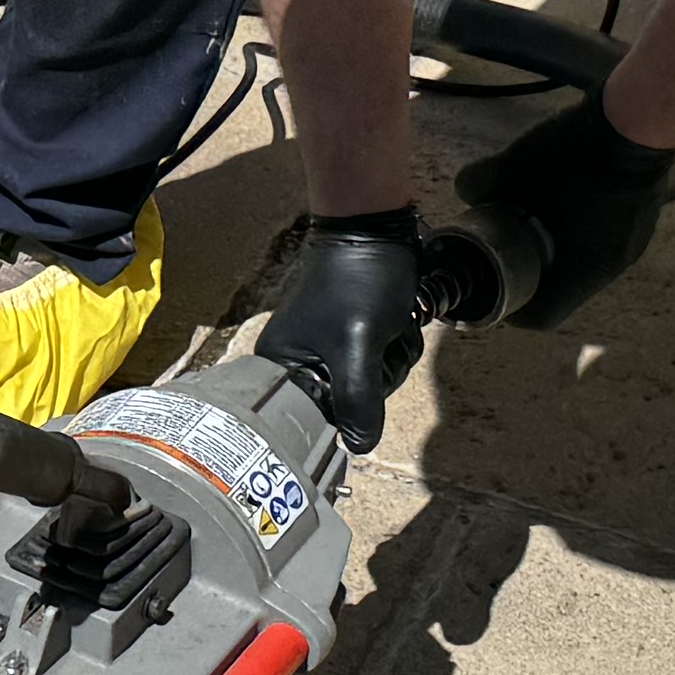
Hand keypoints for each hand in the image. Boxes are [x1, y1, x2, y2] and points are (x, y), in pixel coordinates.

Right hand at [262, 212, 426, 450]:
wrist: (375, 229)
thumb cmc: (358, 280)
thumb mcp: (359, 343)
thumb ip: (358, 399)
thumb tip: (360, 445)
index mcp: (279, 368)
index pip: (314, 419)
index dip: (348, 408)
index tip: (364, 377)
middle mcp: (297, 364)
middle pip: (348, 404)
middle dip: (378, 375)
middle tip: (378, 341)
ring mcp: (327, 351)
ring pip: (371, 385)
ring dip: (392, 359)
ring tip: (388, 325)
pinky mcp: (351, 340)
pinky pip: (379, 365)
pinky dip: (395, 347)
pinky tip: (394, 322)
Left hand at [448, 95, 674, 330]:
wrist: (639, 116)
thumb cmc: (576, 154)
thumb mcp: (515, 165)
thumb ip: (480, 182)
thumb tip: (464, 190)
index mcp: (586, 270)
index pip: (547, 315)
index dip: (514, 310)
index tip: (494, 289)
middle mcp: (615, 264)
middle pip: (565, 286)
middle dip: (532, 271)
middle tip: (506, 249)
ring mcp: (634, 239)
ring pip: (585, 258)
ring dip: (558, 247)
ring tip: (533, 220)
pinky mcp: (643, 214)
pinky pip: (603, 233)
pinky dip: (580, 225)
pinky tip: (566, 198)